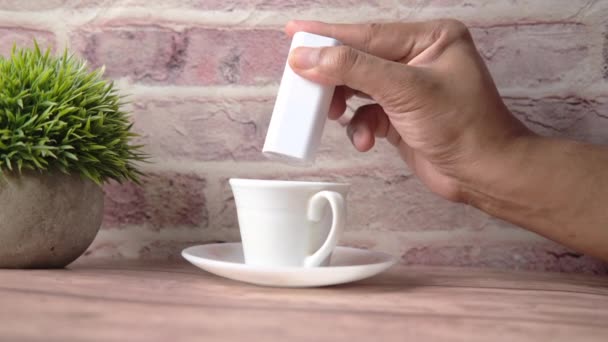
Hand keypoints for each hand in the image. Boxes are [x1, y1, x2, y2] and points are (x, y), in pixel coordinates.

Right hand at [286, 20, 531, 201]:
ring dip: (344, 104)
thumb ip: (354, 69)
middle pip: (358, 59)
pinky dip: (360, 127)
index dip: (328, 34)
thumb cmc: (465, 127)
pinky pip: (366, 114)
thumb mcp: (405, 90)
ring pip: (358, 88)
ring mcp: (408, 89)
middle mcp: (418, 59)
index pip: (368, 33)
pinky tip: (367, 139)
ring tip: (332, 114)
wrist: (483, 174)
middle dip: (333, 76)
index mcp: (429, 38)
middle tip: (302, 79)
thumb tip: (309, 57)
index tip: (295, 32)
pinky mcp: (400, 116)